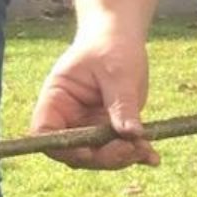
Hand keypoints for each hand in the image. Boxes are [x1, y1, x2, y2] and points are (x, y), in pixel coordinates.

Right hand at [29, 30, 159, 170]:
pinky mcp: (108, 127)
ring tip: (146, 150)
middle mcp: (68, 116)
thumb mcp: (119, 73)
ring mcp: (88, 123)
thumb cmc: (111, 47)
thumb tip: (131, 135)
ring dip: (121, 158)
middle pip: (73, 150)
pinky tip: (151, 157)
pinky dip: (134, 155)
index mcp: (57, 98)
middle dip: (101, 157)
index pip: (45, 132)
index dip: (61, 147)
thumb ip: (122, 104)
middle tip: (131, 150)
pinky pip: (117, 148)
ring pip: (96, 155)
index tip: (89, 151)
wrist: (120, 38)